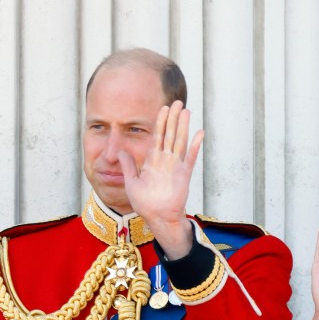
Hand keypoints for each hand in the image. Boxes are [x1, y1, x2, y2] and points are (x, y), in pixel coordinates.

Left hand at [121, 100, 203, 258]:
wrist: (158, 217)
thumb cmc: (145, 203)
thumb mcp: (131, 182)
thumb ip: (128, 165)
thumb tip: (119, 150)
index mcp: (153, 160)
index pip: (157, 136)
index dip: (160, 122)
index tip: (162, 108)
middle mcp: (165, 160)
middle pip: (170, 134)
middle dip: (173, 118)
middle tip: (177, 101)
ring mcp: (176, 166)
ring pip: (180, 141)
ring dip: (183, 126)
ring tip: (186, 111)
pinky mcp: (184, 174)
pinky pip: (190, 157)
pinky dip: (195, 145)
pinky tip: (199, 133)